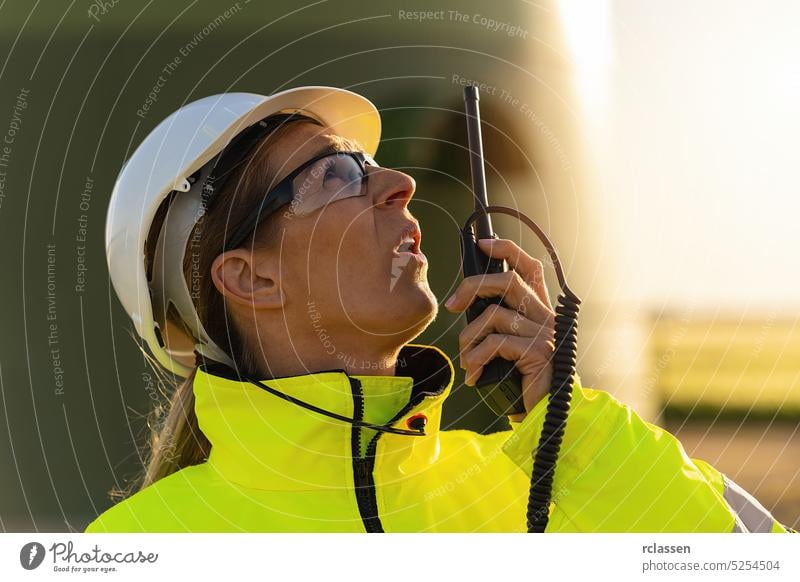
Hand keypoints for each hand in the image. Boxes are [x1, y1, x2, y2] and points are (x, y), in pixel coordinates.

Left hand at [445, 238, 555, 421]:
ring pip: (493, 315)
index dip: (507, 250)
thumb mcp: (507, 346)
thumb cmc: (520, 380)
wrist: (544, 415)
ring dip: (469, 339)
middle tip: (452, 306)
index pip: (529, 267)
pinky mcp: (538, 353)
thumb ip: (496, 323)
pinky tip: (475, 376)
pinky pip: (495, 343)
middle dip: (472, 287)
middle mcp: (546, 316)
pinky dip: (477, 359)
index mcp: (540, 310)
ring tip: (467, 361)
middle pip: (507, 282)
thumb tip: (463, 305)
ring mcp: (544, 333)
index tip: (482, 244)